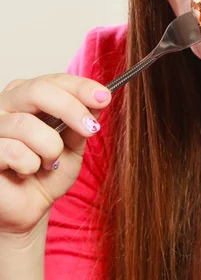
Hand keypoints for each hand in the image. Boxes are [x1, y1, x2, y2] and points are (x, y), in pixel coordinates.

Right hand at [0, 74, 110, 236]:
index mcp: (28, 95)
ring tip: (49, 163)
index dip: (81, 87)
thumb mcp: (74, 144)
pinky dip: (30, 165)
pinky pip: (12, 150)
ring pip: (26, 124)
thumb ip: (83, 120)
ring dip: (50, 148)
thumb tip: (99, 99)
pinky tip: (26, 172)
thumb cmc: (49, 171)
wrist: (30, 207)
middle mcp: (7, 103)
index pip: (55, 80)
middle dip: (71, 108)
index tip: (104, 97)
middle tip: (91, 128)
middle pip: (38, 90)